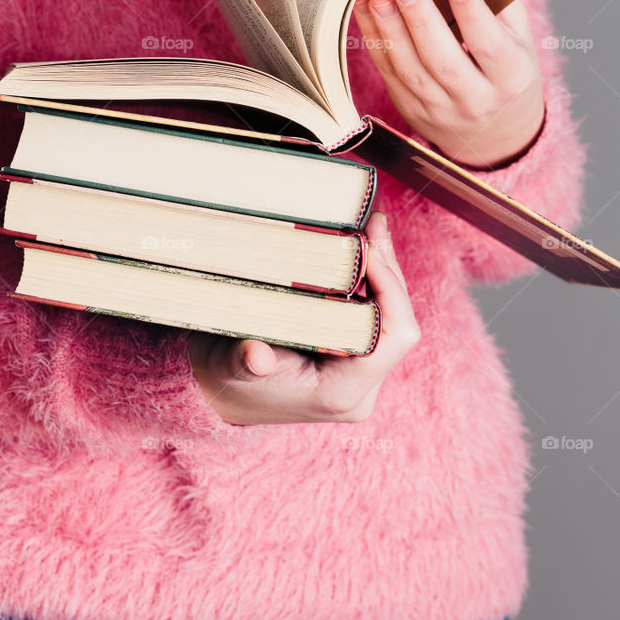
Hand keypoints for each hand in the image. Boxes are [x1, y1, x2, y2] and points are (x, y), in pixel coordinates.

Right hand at [187, 212, 420, 425]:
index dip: (391, 291)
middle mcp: (360, 386)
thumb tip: (257, 355)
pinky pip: (376, 314)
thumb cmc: (225, 379)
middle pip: (397, 320)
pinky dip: (370, 280)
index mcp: (340, 392)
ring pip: (390, 314)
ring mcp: (361, 371)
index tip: (368, 251)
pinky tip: (361, 247)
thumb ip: (244, 361)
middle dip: (388, 269)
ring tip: (370, 226)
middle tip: (373, 224)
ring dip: (382, 270)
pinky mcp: (355, 355)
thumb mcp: (227, 367)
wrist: (222, 395)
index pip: (393, 338)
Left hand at [353, 0, 544, 168]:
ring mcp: (441, 110)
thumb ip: (502, 7)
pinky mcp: (412, 111)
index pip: (490, 46)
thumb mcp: (520, 43)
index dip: (473, 14)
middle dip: (420, 20)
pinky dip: (375, 41)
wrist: (496, 134)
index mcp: (511, 78)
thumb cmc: (507, 72)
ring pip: (410, 70)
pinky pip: (390, 74)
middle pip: (443, 60)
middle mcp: (476, 99)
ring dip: (389, 30)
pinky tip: (366, 11)